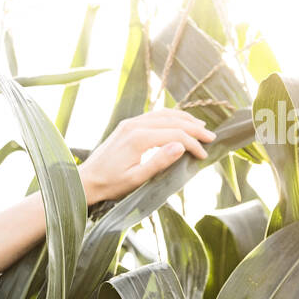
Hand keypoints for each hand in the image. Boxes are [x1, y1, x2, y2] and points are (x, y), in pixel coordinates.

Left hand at [80, 108, 214, 203]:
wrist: (86, 180)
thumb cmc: (110, 184)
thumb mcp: (136, 179)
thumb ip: (159, 162)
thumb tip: (181, 145)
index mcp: (138, 138)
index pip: (175, 134)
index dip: (193, 143)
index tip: (204, 155)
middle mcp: (134, 125)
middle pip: (172, 120)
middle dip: (194, 128)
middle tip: (211, 137)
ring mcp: (129, 123)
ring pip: (163, 114)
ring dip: (184, 119)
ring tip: (200, 126)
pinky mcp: (127, 125)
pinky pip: (153, 116)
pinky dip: (170, 117)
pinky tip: (179, 123)